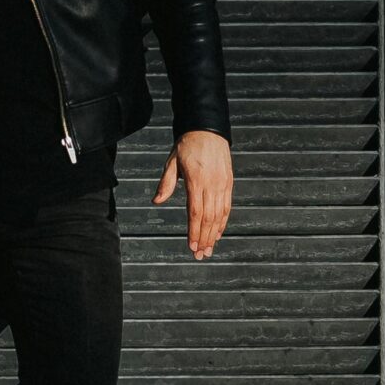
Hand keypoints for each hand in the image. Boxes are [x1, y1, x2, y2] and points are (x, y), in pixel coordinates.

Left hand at [153, 130, 231, 258]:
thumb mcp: (172, 161)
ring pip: (220, 215)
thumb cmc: (187, 145)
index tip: (191, 246)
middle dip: (204, 238)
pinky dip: (223, 222)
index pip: (195, 212)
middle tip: (200, 255)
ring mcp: (222, 184)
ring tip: (209, 249)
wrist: (208, 130)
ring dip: (214, 234)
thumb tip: (156, 201)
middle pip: (209, 218)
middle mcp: (212, 184)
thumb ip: (166, 183)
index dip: (194, 231)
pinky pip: (227, 206)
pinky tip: (218, 233)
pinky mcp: (228, 183)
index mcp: (196, 180)